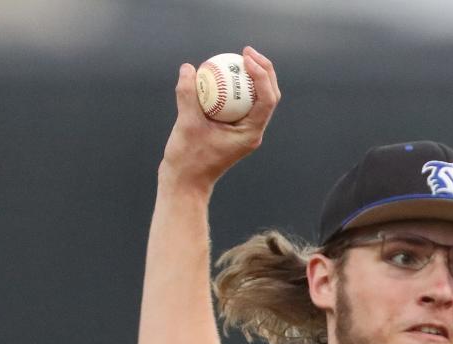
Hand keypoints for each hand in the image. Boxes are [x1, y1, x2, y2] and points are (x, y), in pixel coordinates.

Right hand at [160, 46, 280, 191]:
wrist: (185, 182)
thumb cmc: (188, 160)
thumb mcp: (186, 124)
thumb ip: (188, 95)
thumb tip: (188, 68)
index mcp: (250, 133)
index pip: (267, 99)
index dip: (262, 74)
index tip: (245, 57)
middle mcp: (252, 131)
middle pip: (268, 96)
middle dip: (262, 70)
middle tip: (245, 52)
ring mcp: (243, 131)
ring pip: (255, 98)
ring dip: (250, 77)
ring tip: (236, 58)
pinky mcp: (232, 129)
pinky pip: (238, 102)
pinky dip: (232, 87)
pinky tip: (219, 73)